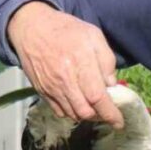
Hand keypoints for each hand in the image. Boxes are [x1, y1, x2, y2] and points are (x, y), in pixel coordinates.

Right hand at [6, 1, 123, 127]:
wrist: (31, 27)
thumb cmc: (66, 30)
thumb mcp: (93, 36)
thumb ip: (106, 60)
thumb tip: (111, 85)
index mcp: (81, 64)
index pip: (97, 97)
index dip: (110, 114)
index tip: (119, 122)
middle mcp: (65, 80)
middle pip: (85, 111)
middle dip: (99, 116)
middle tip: (106, 111)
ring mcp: (51, 87)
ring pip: (72, 114)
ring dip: (85, 115)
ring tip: (93, 107)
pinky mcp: (42, 91)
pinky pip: (59, 111)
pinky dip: (71, 112)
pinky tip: (77, 103)